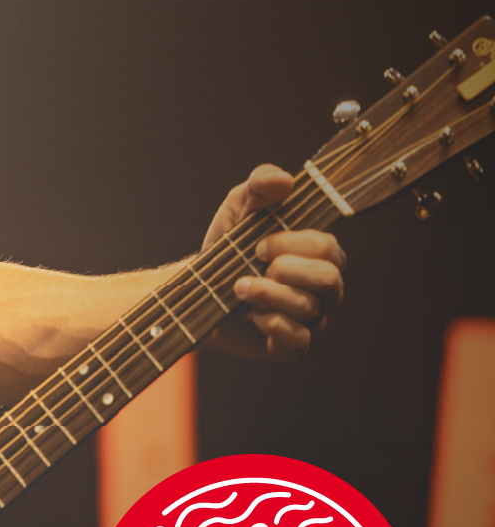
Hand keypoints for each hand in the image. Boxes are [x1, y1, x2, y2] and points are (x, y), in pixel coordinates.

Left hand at [201, 164, 345, 361]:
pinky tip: (251, 316)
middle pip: (330, 278)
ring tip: (239, 287)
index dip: (293, 244)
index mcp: (319, 254)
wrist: (196, 290)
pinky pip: (299, 340)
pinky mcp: (291, 346)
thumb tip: (284, 180)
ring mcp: (311, 319)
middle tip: (253, 262)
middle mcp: (324, 288)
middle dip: (285, 269)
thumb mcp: (239, 207)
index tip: (259, 242)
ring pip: (309, 308)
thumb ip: (260, 185)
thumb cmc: (227, 247)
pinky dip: (272, 324)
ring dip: (267, 293)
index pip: (329, 248)